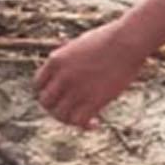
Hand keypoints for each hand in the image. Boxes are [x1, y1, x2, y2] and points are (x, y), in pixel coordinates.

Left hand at [36, 20, 152, 128]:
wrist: (127, 42)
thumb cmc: (108, 39)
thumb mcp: (79, 46)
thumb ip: (69, 61)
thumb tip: (70, 72)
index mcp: (55, 60)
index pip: (38, 84)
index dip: (48, 92)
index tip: (60, 95)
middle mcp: (62, 76)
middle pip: (45, 102)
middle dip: (55, 107)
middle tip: (70, 109)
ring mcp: (76, 89)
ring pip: (59, 114)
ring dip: (68, 119)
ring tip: (82, 118)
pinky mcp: (93, 99)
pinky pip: (79, 121)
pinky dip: (84, 126)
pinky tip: (95, 123)